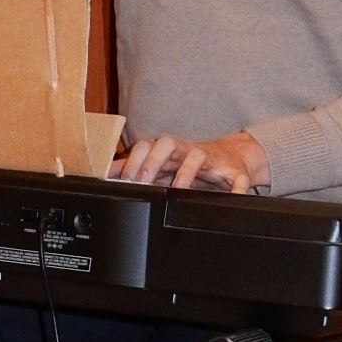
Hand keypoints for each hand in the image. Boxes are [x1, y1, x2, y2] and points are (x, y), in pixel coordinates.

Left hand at [111, 130, 270, 193]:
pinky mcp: (232, 171)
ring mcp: (209, 159)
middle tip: (144, 182)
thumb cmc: (189, 163)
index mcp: (166, 150)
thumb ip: (132, 168)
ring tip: (179, 189)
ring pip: (197, 156)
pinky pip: (236, 178)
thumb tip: (104, 173)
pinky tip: (232, 197)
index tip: (124, 181)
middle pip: (166, 144)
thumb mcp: (160, 165)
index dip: (133, 161)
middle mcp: (185, 151)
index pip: (145, 146)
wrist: (230, 158)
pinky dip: (236, 187)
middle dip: (153, 162)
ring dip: (187, 172)